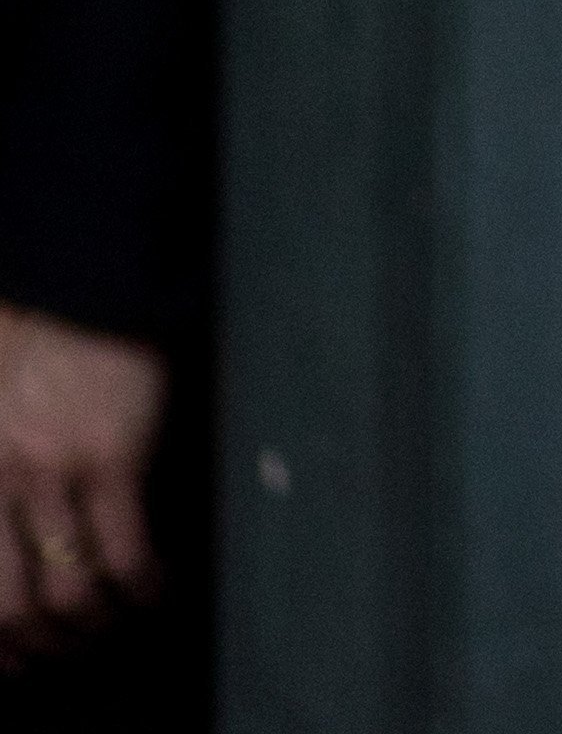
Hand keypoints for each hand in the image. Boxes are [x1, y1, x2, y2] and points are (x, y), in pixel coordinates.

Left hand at [0, 302, 161, 665]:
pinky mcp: (113, 459)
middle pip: (14, 612)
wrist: (72, 285)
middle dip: (48, 647)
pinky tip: (159, 589)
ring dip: (101, 627)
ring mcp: (52, 476)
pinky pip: (127, 552)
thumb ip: (0, 489)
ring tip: (123, 623)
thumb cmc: (21, 351)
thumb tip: (20, 548)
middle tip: (75, 651)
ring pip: (70, 594)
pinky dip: (146, 588)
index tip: (20, 663)